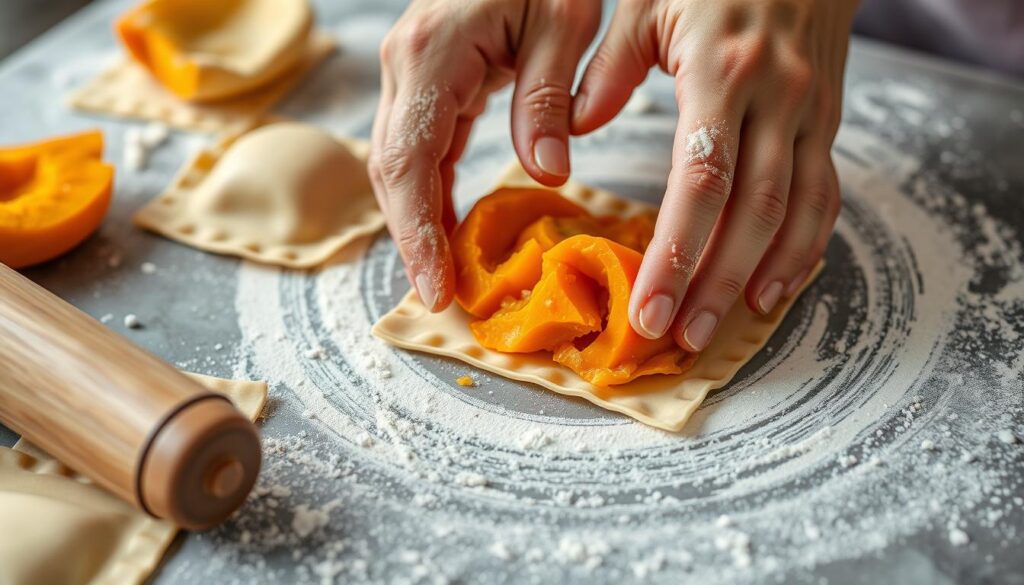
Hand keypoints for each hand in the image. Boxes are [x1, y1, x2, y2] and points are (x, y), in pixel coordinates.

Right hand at [370, 0, 600, 310]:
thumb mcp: (564, 20)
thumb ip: (549, 95)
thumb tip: (545, 174)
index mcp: (432, 54)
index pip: (409, 161)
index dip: (419, 232)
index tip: (438, 288)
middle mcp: (404, 66)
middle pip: (392, 173)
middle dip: (413, 241)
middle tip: (443, 301)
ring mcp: (408, 75)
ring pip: (399, 167)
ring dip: (418, 225)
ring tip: (449, 280)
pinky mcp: (424, 83)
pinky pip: (419, 152)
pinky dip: (431, 197)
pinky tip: (453, 233)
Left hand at [572, 0, 856, 350]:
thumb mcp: (646, 0)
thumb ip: (608, 67)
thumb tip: (576, 130)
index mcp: (722, 69)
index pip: (701, 179)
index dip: (677, 252)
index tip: (649, 306)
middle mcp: (776, 97)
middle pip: (750, 212)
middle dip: (713, 283)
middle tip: (679, 338)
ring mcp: (810, 112)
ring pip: (794, 214)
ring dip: (758, 278)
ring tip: (719, 327)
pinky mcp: (827, 120)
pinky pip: (823, 195)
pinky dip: (804, 248)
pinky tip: (775, 286)